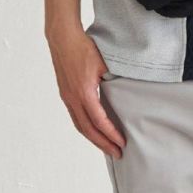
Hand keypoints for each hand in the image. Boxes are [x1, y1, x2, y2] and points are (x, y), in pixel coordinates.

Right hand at [46, 27, 126, 159]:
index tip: (122, 143)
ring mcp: (67, 97)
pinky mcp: (65, 94)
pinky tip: (94, 131)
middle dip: (103, 143)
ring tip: (107, 146)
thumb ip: (115, 79)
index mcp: (84, 92)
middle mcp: (73, 98)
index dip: (111, 134)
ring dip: (94, 138)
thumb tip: (129, 92)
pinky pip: (75, 117)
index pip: (99, 120)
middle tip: (117, 153)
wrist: (62, 38)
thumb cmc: (84, 47)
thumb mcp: (104, 63)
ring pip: (80, 125)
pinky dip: (86, 128)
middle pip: (88, 129)